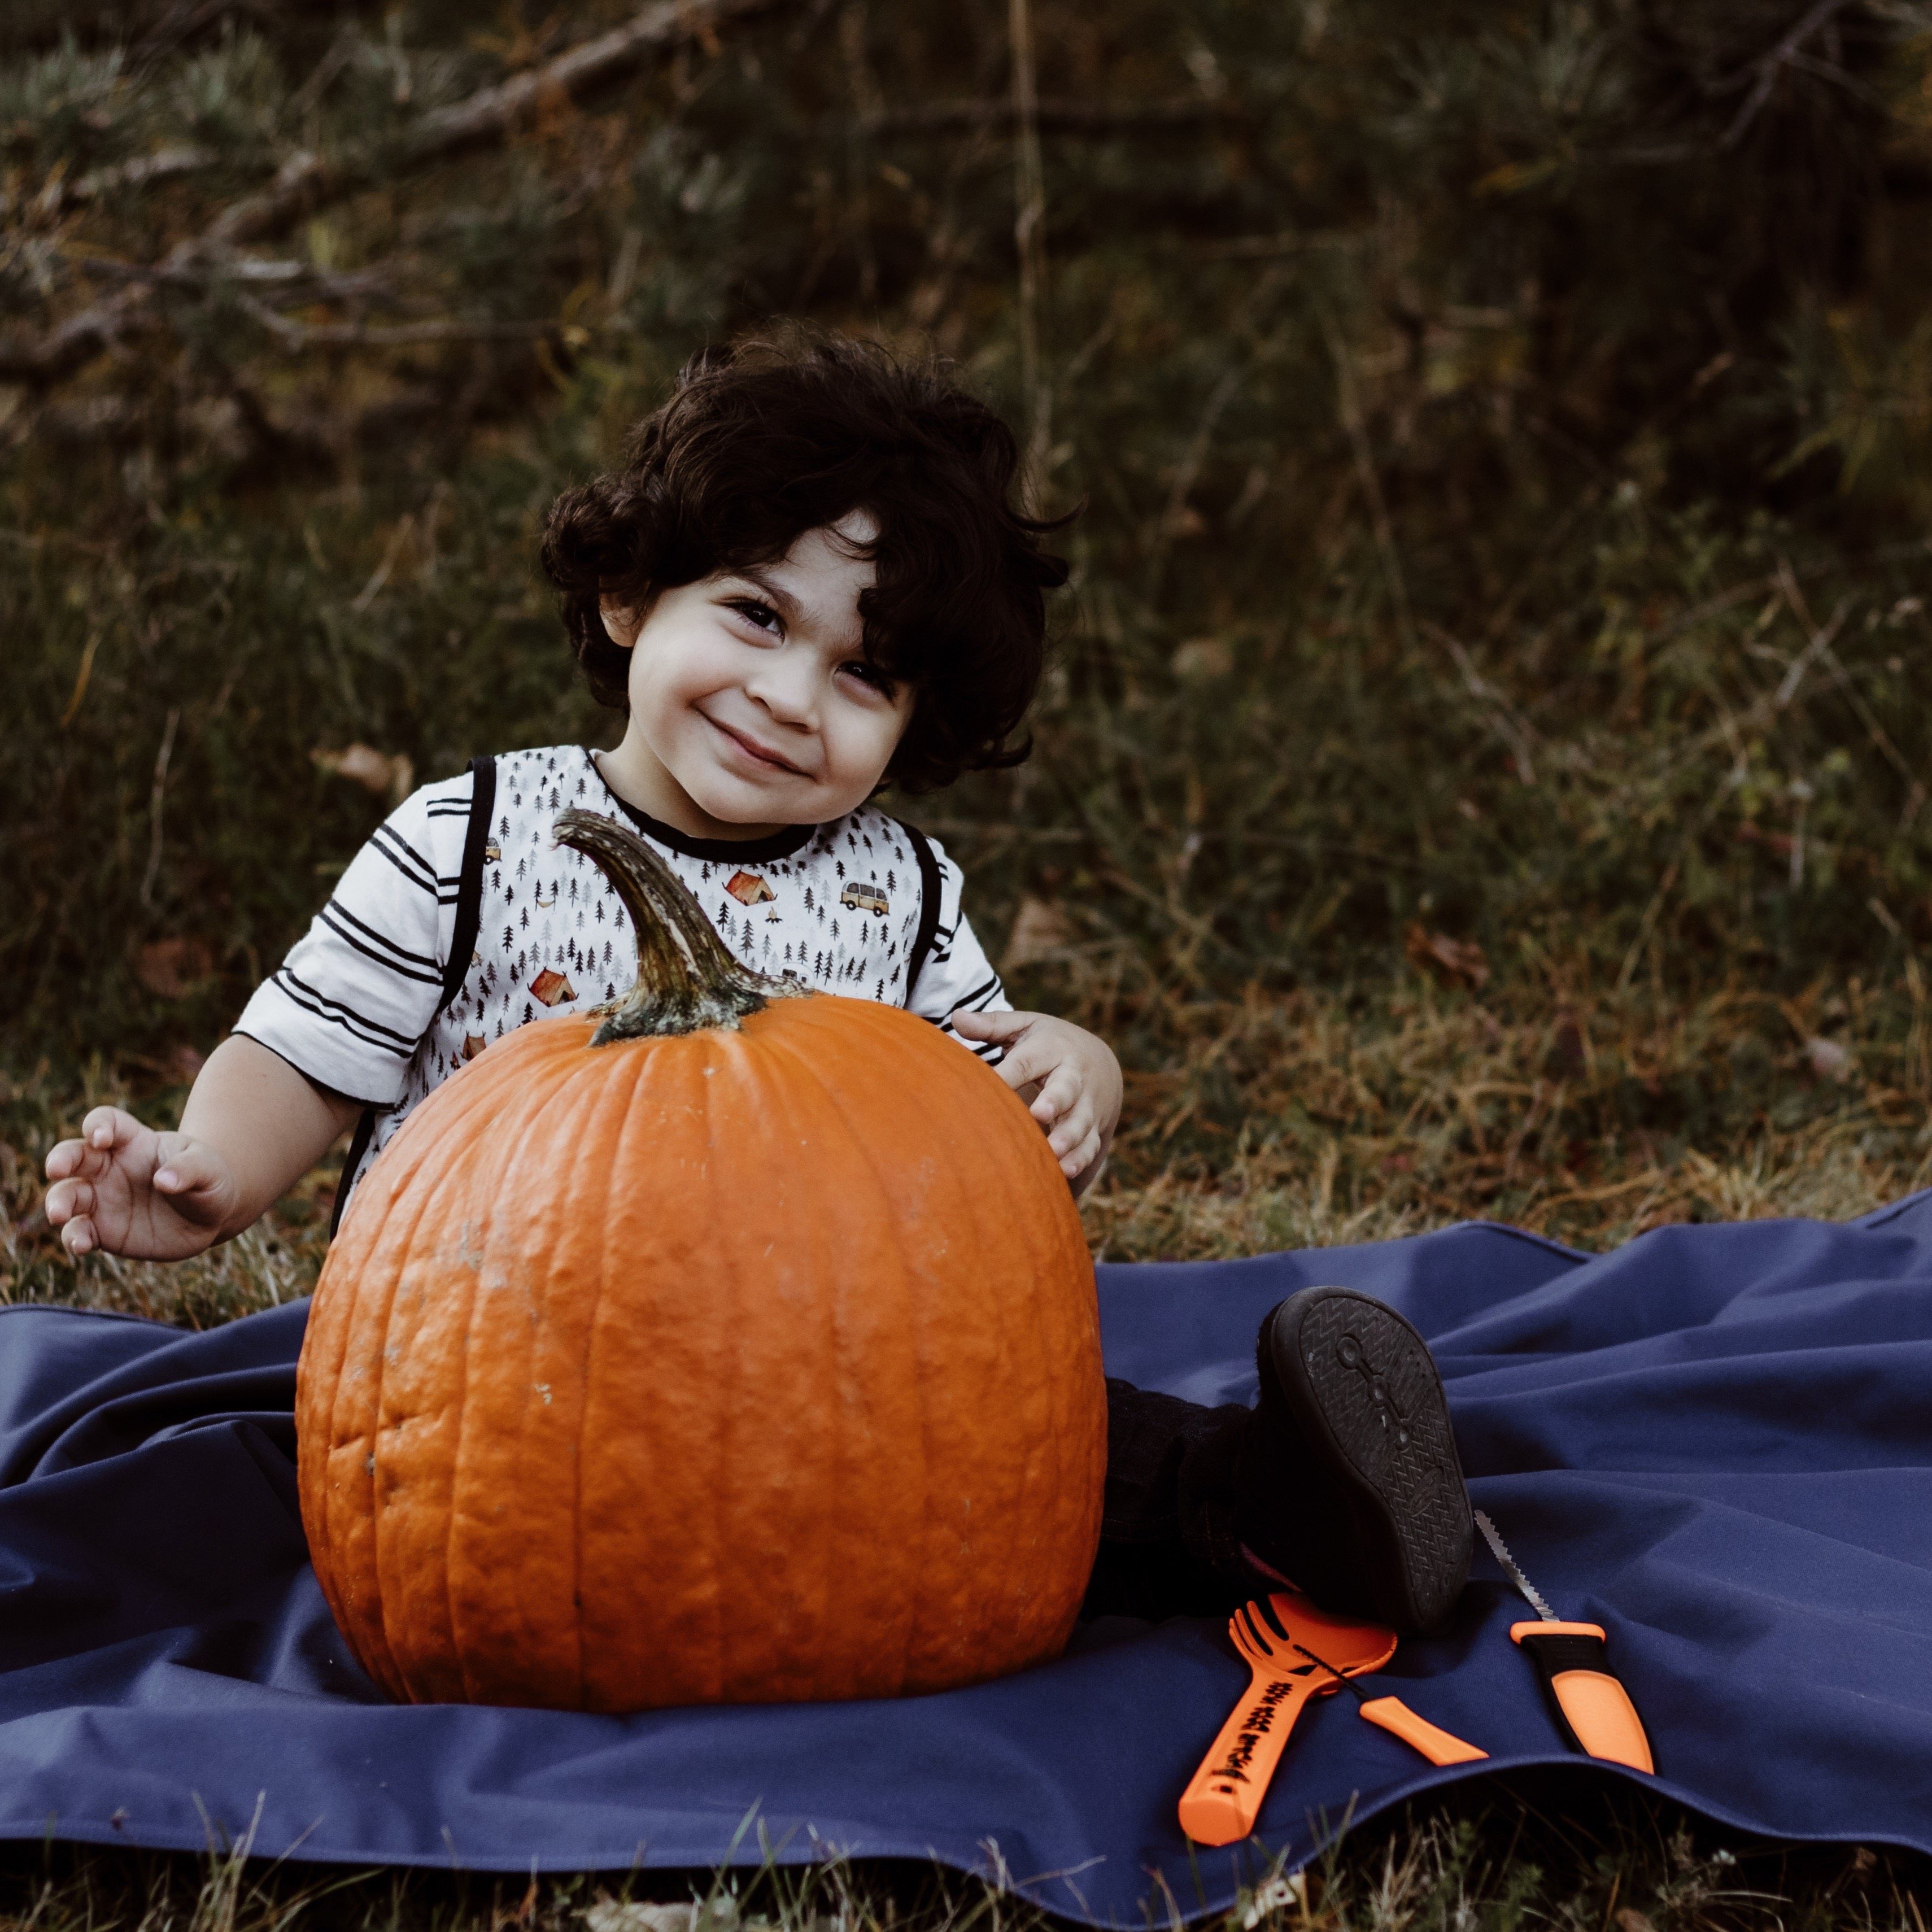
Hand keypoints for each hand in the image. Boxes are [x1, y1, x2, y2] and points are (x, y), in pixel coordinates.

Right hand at [43, 1106, 238, 1260]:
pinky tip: (82, 1245)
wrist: (209, 1216)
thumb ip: (189, 1169)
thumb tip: (165, 1180)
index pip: (106, 1122)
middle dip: (60, 1159)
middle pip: (72, 1154)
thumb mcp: (209, 1169)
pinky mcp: (102, 1231)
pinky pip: (79, 1232)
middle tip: (56, 1169)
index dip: (97, 1125)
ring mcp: (101, 1199)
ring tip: (60, 1215)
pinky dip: (74, 1238)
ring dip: (58, 1203)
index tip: (101, 1138)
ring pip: (66, 1195)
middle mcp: (108, 1168)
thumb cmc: (208, 1180)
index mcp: (133, 1142)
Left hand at [949, 1009, 1121, 1194]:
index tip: (986, 1086)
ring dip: (1068, 1137)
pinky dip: (1080, 1158)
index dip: (1008, 1075)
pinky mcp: (1094, 1127)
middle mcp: (1073, 1076)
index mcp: (1051, 1048)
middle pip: (1066, 1089)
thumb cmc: (1048, 1044)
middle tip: (1038, 1113)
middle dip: (1054, 1101)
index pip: (1027, 1062)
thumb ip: (991, 1025)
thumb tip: (955, 1016)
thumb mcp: (1024, 1027)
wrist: (1100, 1063)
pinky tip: (1065, 1171)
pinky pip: (1090, 1144)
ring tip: (1053, 1150)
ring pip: (1080, 1121)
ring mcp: (1086, 1104)